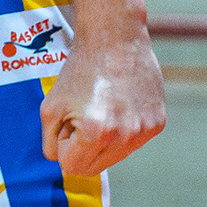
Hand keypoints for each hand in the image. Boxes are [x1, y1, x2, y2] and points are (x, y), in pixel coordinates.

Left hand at [39, 28, 165, 177]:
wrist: (114, 37)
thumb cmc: (79, 69)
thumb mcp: (50, 106)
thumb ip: (49, 141)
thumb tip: (59, 161)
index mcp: (94, 132)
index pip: (72, 168)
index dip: (65, 146)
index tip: (68, 123)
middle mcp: (124, 136)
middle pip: (95, 168)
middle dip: (83, 148)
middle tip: (83, 115)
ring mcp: (144, 130)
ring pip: (116, 157)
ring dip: (104, 140)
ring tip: (102, 109)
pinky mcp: (158, 123)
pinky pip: (134, 142)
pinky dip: (124, 129)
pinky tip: (120, 104)